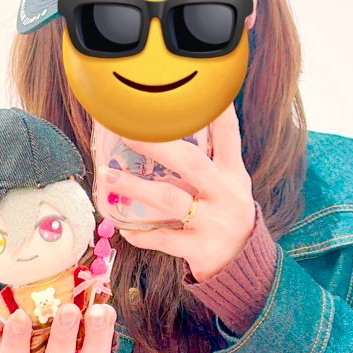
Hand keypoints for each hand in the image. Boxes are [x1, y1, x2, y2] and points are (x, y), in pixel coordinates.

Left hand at [97, 102, 255, 281]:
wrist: (243, 265)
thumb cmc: (226, 215)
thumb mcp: (230, 184)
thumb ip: (210, 158)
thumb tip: (171, 127)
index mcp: (233, 174)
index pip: (229, 136)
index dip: (217, 111)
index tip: (201, 88)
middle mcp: (226, 195)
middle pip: (192, 163)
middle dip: (158, 146)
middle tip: (127, 132)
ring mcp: (214, 222)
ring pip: (171, 200)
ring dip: (137, 188)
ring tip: (110, 177)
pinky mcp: (201, 249)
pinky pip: (165, 239)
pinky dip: (142, 235)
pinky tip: (123, 227)